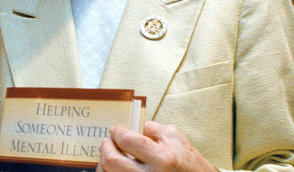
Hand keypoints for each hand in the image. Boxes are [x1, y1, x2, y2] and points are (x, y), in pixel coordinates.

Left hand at [96, 121, 216, 171]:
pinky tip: (115, 168)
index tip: (115, 129)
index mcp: (162, 158)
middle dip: (105, 147)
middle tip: (107, 141)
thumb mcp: (176, 138)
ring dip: (104, 163)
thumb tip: (132, 125)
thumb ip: (152, 128)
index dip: (117, 132)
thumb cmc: (189, 163)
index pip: (127, 141)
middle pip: (112, 161)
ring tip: (109, 155)